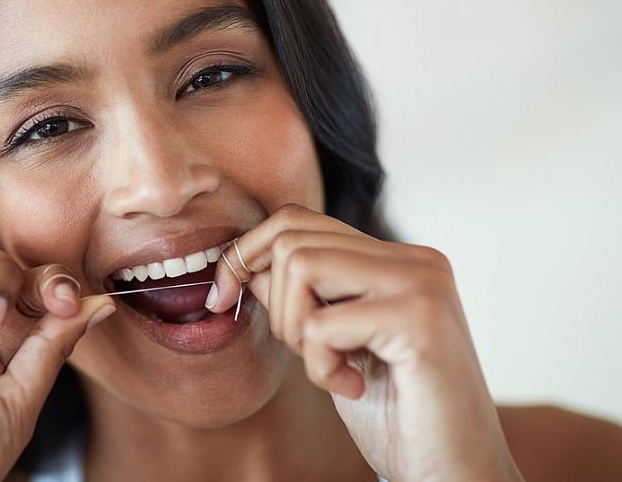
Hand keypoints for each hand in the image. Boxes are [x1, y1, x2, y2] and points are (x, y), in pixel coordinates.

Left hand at [208, 204, 523, 481]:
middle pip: (293, 238)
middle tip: (307, 352)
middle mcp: (415, 258)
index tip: (222, 298)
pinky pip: (320, 325)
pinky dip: (319, 367)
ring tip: (333, 368)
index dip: (247, 254)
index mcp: (398, 259)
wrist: (455, 471)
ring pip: (301, 265)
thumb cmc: (396, 412)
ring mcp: (422, 282)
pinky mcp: (419, 318)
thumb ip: (299, 298)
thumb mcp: (332, 344)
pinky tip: (354, 389)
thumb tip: (243, 263)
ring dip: (296, 330)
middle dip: (275, 303)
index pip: (299, 220)